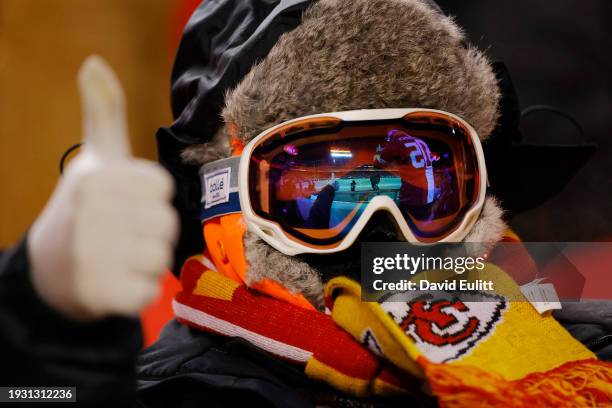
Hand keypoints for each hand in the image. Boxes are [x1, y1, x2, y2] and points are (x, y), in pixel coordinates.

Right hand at [28, 56, 177, 319]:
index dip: (148, 200)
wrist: (47, 270)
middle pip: (167, 224)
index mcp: (100, 177)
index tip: (121, 205)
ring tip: (114, 259)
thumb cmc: (82, 207)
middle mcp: (94, 213)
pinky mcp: (101, 295)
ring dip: (145, 264)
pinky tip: (111, 284)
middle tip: (117, 236)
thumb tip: (93, 62)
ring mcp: (95, 256)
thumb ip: (104, 112)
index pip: (163, 189)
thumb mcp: (95, 157)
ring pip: (161, 259)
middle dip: (149, 232)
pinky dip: (136, 292)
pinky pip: (148, 292)